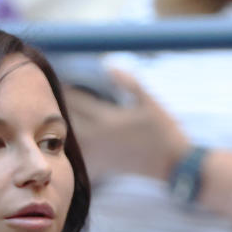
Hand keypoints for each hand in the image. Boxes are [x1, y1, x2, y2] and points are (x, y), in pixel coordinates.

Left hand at [62, 69, 191, 180]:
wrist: (174, 163)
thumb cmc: (165, 130)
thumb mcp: (150, 102)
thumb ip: (129, 83)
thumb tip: (109, 66)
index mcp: (107, 120)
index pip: (76, 100)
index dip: (66, 87)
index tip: (60, 76)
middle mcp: (98, 138)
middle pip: (67, 120)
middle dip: (62, 105)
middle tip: (56, 94)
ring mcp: (100, 153)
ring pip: (71, 140)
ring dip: (65, 127)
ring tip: (61, 115)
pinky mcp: (105, 165)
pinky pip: (82, 157)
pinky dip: (75, 150)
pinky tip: (73, 144)